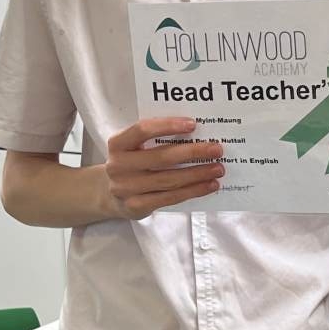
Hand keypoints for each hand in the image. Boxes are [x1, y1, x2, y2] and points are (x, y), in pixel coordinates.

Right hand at [102, 117, 224, 219]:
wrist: (110, 194)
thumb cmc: (131, 164)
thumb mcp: (134, 148)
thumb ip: (155, 140)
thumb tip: (195, 134)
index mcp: (118, 144)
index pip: (142, 129)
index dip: (168, 125)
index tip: (193, 124)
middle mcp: (118, 166)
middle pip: (161, 157)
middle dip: (193, 152)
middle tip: (216, 149)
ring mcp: (126, 188)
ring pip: (169, 180)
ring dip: (198, 174)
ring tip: (218, 169)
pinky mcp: (136, 206)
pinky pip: (170, 198)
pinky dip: (193, 191)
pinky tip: (209, 185)